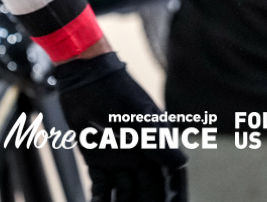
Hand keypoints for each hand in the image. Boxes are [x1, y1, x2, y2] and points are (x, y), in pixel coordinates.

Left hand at [53, 52, 185, 201]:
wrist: (85, 77)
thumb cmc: (116, 91)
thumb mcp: (138, 117)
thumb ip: (157, 141)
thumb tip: (181, 164)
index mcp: (156, 144)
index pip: (169, 178)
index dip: (172, 195)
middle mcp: (140, 155)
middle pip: (147, 190)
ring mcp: (119, 159)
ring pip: (124, 193)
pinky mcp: (97, 160)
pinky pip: (101, 187)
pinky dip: (100, 199)